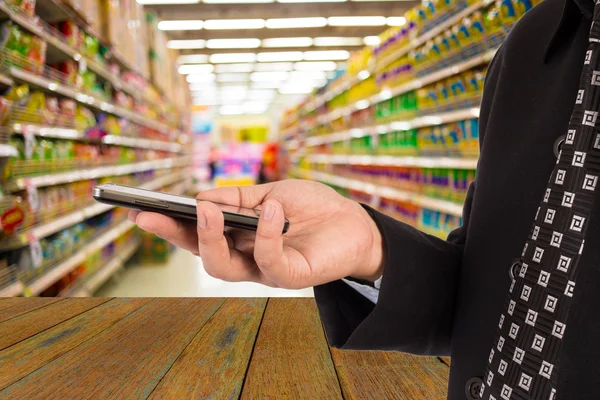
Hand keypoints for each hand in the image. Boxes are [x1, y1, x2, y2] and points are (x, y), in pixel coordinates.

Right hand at [129, 179, 384, 288]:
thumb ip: (237, 198)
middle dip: (176, 236)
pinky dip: (267, 233)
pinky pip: (269, 261)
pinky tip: (272, 209)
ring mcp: (267, 271)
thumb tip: (198, 197)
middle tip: (154, 215)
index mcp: (238, 239)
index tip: (141, 211)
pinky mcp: (292, 276)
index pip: (198, 236)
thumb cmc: (311, 207)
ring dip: (211, 237)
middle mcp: (247, 259)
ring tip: (208, 210)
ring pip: (224, 268)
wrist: (354, 223)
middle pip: (202, 256)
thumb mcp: (270, 194)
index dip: (170, 227)